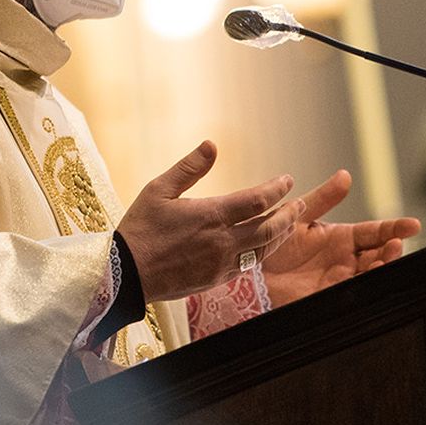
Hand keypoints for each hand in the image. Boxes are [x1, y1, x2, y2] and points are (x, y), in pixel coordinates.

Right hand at [118, 141, 302, 301]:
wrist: (125, 275)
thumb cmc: (140, 228)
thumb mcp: (158, 189)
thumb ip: (189, 167)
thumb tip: (212, 145)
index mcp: (210, 215)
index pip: (257, 200)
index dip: (276, 189)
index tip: (287, 180)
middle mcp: (222, 241)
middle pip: (270, 228)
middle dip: (289, 214)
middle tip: (300, 203)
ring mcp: (221, 264)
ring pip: (264, 249)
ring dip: (281, 234)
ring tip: (291, 223)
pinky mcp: (216, 279)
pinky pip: (249, 265)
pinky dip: (263, 252)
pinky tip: (266, 245)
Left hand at [260, 169, 420, 306]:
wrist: (248, 271)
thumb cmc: (272, 242)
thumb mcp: (298, 215)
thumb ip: (323, 198)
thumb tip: (345, 175)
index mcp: (341, 237)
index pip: (375, 231)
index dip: (394, 228)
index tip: (413, 224)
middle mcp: (345, 259)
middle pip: (379, 254)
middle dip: (391, 249)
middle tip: (396, 243)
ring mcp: (339, 279)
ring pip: (371, 273)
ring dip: (383, 266)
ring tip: (387, 257)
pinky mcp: (329, 298)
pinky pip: (353, 292)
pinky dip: (366, 285)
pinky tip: (372, 275)